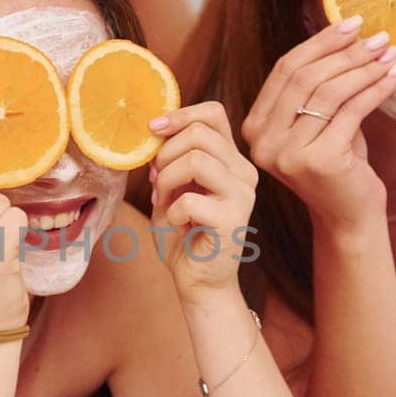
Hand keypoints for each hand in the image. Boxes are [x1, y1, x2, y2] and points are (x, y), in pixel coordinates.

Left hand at [147, 101, 258, 299]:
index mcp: (230, 160)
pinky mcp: (233, 220)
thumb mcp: (171, 189)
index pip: (214, 113)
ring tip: (164, 200)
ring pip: (195, 159)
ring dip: (167, 179)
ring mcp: (242, 195)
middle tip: (156, 180)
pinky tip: (177, 224)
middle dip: (164, 153)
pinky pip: (190, 200)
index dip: (180, 114)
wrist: (199, 282)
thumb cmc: (183, 236)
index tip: (153, 129)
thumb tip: (155, 132)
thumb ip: (169, 160)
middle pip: (199, 133)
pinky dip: (171, 211)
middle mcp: (243, 172)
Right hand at [240, 17, 395, 232]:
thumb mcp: (319, 120)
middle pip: (304, 78)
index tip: (351, 23)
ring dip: (363, 68)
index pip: (284, 71)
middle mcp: (262, 141)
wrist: (348, 214)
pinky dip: (376, 89)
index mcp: (254, 127)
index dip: (318, 43)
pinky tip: (394, 76)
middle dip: (344, 52)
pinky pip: (351, 111)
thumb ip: (318, 85)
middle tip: (377, 37)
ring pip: (328, 93)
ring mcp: (287, 154)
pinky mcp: (318, 162)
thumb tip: (346, 31)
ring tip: (390, 54)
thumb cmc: (338, 162)